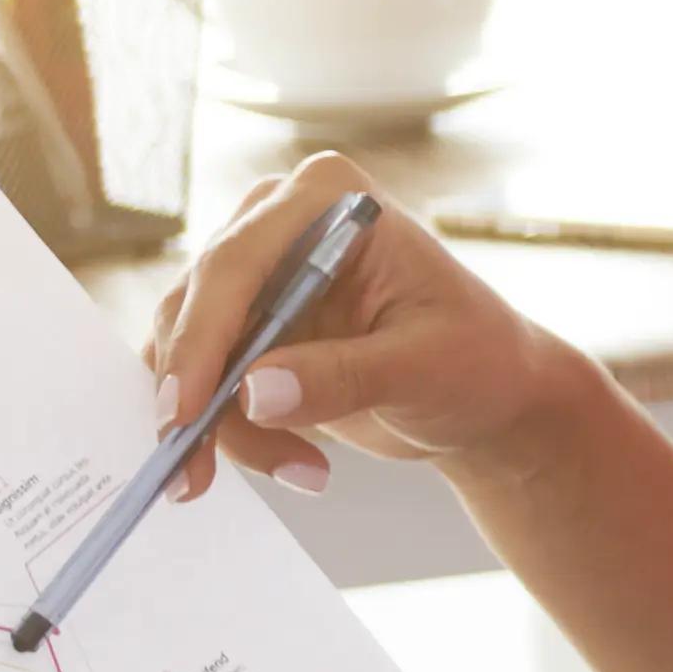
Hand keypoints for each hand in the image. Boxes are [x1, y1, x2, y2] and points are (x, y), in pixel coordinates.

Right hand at [148, 158, 566, 498]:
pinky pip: (200, 378)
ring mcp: (256, 272)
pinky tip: (295, 464)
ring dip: (220, 424)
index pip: (237, 261)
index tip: (184, 410)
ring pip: (186, 350)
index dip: (200, 337)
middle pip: (194, 304)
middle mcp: (278, 221)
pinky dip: (228, 430)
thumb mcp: (426, 369)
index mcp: (329, 199)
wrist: (488, 394)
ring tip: (301, 472)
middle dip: (195, 396)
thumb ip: (344, 377)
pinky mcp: (244, 325)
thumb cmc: (478, 360)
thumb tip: (253, 392)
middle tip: (198, 473)